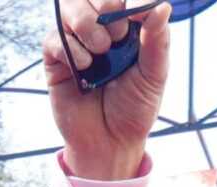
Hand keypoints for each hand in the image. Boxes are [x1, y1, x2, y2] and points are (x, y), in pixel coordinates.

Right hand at [45, 0, 168, 181]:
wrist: (110, 143)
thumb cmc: (135, 108)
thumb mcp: (155, 73)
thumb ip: (158, 39)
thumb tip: (161, 6)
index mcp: (127, 26)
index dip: (126, 0)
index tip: (134, 14)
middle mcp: (100, 29)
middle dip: (107, 7)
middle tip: (118, 36)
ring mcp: (76, 43)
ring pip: (71, 8)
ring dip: (86, 23)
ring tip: (102, 50)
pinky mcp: (56, 62)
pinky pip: (54, 39)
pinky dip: (69, 48)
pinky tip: (84, 67)